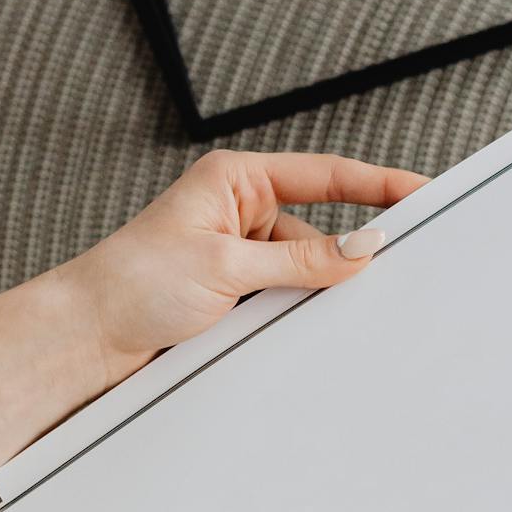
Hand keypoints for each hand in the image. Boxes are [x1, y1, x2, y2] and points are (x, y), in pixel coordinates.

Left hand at [58, 149, 427, 388]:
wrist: (87, 336)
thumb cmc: (134, 282)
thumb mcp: (227, 265)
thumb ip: (301, 259)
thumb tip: (362, 248)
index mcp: (236, 179)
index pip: (326, 175)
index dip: (380, 184)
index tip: (425, 192)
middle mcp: (241, 210)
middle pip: (322, 226)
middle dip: (354, 248)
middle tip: (404, 264)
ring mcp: (240, 252)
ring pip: (308, 270)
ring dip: (320, 291)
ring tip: (330, 310)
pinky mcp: (236, 291)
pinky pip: (288, 297)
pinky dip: (300, 312)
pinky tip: (304, 327)